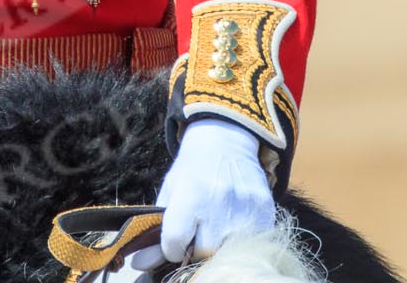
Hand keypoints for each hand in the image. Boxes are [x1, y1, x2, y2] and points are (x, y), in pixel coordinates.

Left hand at [127, 120, 274, 267]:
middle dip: (196, 250)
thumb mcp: (169, 192)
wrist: (226, 142)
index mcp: (190, 195)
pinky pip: (251, 243)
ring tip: (215, 229)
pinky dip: (240, 240)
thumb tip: (140, 264)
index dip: (171, 247)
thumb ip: (156, 230)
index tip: (175, 241)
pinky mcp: (265, 212)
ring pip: (229, 251)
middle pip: (204, 252)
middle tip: (196, 235)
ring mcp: (245, 208)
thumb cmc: (192, 170)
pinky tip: (234, 223)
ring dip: (219, 246)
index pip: (175, 242)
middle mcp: (219, 202)